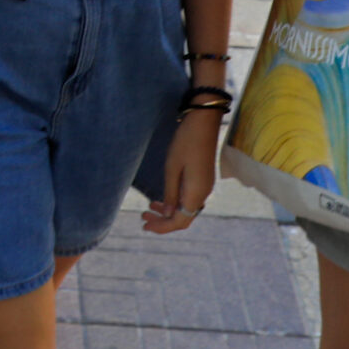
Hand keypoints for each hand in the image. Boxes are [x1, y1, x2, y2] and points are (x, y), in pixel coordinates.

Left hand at [143, 111, 220, 233]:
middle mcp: (204, 193)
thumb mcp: (172, 168)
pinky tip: (162, 198)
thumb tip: (168, 214)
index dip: (162, 227)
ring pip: (186, 208)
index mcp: (196, 193)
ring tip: (148, 208)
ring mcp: (205, 186)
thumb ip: (170, 194)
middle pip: (184, 217)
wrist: (204, 121)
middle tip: (143, 217)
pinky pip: (189, 198)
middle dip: (163, 221)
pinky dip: (175, 202)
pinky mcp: (203, 179)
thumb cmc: (185, 142)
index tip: (144, 225)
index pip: (180, 221)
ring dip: (168, 211)